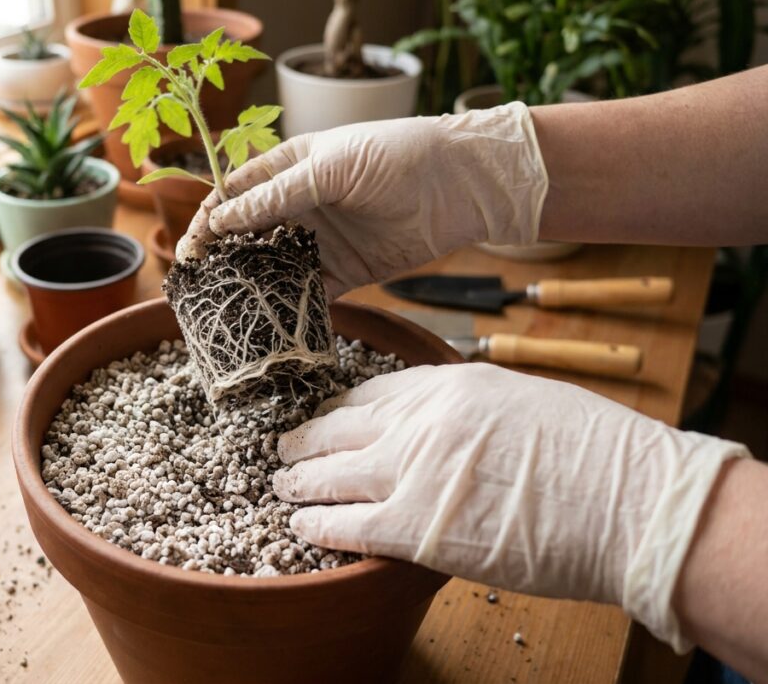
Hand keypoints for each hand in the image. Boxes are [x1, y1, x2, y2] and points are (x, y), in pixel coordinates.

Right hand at [177, 102, 548, 298]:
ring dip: (251, 285)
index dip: (210, 217)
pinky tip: (271, 324)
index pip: (236, 193)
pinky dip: (292, 307)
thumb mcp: (331, 167)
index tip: (191, 245)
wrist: (462, 183)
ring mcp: (323, 240)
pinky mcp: (348, 272)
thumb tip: (220, 218)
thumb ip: (278, 195)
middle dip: (222, 257)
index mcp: (291, 168)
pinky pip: (311, 293)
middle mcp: (301, 205)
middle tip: (199, 283)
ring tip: (226, 308)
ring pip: (274, 267)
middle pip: (248, 234)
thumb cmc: (396, 155)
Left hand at [273, 363, 748, 650]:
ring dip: (300, 480)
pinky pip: (346, 524)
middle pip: (342, 426)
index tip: (324, 413)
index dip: (341, 406)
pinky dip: (318, 524)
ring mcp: (413, 470)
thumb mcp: (529, 403)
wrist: (631, 502)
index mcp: (452, 385)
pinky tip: (301, 527)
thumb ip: (474, 416)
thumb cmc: (600, 457)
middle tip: (284, 445)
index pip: (375, 391)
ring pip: (331, 472)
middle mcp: (421, 420)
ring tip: (280, 485)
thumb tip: (452, 436)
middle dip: (308, 437)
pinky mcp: (415, 526)